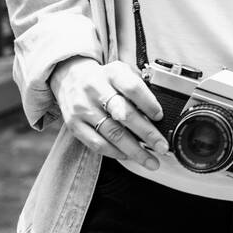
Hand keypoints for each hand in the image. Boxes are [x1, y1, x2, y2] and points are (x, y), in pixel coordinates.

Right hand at [48, 57, 168, 169]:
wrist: (70, 78)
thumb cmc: (103, 78)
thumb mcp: (121, 72)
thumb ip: (138, 87)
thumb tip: (157, 113)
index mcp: (112, 73)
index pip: (132, 88)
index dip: (148, 103)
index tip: (160, 117)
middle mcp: (96, 89)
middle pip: (125, 114)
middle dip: (147, 134)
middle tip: (162, 146)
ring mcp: (83, 108)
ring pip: (112, 133)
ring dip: (134, 150)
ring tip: (150, 160)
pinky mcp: (74, 125)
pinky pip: (97, 144)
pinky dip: (114, 152)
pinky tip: (127, 156)